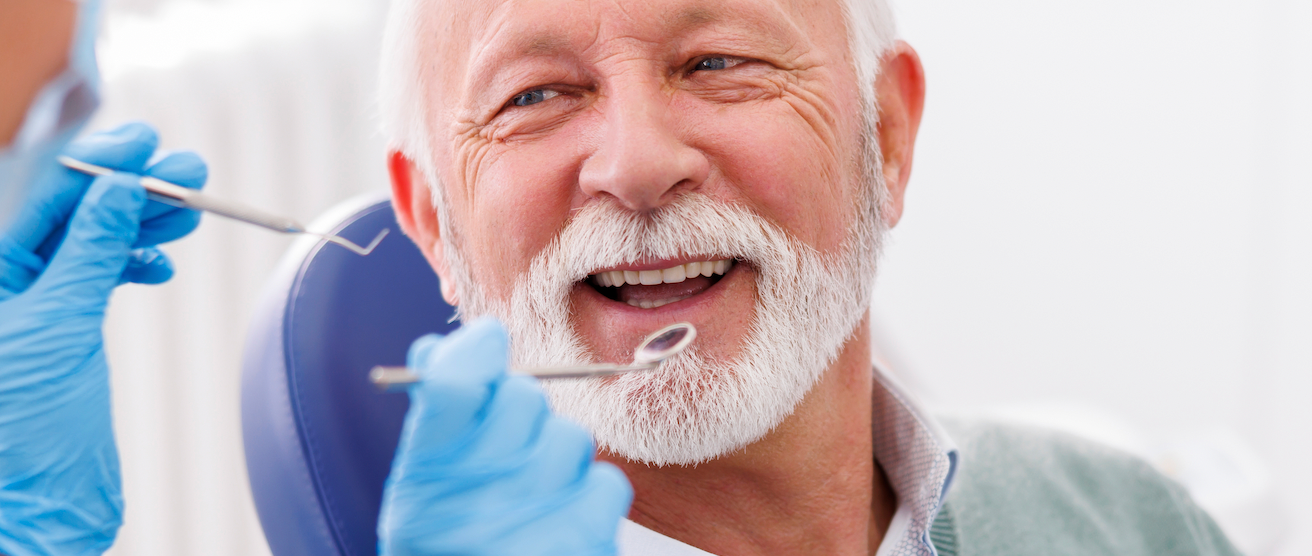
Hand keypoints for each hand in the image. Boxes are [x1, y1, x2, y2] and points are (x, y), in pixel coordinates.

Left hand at [0, 122, 205, 555]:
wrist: (37, 508)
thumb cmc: (22, 429)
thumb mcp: (56, 323)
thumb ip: (87, 251)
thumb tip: (116, 189)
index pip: (40, 199)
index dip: (94, 164)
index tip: (140, 140)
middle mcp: (7, 286)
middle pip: (71, 215)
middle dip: (131, 188)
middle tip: (187, 168)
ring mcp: (34, 308)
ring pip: (92, 243)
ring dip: (143, 222)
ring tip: (190, 207)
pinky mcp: (64, 335)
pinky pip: (99, 278)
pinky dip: (134, 264)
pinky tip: (161, 262)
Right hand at [379, 318, 632, 555]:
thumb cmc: (452, 547)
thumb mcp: (423, 489)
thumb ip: (436, 419)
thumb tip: (438, 347)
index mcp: (425, 479)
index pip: (451, 387)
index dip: (472, 354)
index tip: (486, 342)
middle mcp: (476, 500)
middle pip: (522, 398)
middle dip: (519, 410)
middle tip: (507, 443)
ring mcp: (535, 522)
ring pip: (569, 437)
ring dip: (556, 457)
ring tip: (531, 494)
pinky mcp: (586, 543)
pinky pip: (607, 483)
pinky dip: (589, 497)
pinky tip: (559, 521)